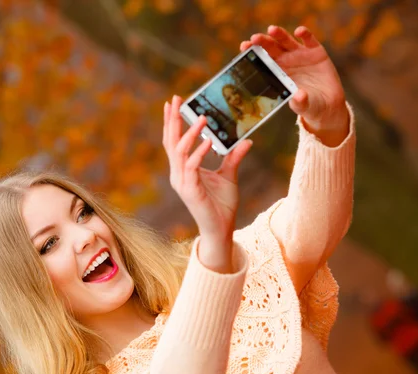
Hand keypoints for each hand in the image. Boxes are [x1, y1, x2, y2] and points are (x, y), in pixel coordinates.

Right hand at [163, 96, 251, 271]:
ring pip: (179, 151)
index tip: (173, 103)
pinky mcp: (189, 190)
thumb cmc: (221, 205)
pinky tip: (207, 141)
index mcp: (183, 169)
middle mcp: (178, 173)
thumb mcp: (229, 175)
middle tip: (176, 99)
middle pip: (171, 142)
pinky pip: (192, 166)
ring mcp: (181, 181)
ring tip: (202, 117)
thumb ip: (233, 157)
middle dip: (173, 120)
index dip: (172, 122)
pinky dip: (199, 152)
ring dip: (189, 132)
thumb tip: (246, 141)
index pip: (173, 141)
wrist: (221, 229)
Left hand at [240, 26, 348, 145]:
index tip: (244, 47)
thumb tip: (299, 96)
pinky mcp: (316, 52)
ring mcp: (301, 55)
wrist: (327, 104)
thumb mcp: (304, 106)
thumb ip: (300, 102)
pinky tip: (299, 31)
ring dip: (279, 34)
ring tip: (272, 29)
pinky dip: (305, 34)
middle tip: (254, 38)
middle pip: (272, 48)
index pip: (262, 60)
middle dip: (263, 42)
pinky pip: (309, 40)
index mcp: (277, 73)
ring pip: (287, 41)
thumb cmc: (308, 105)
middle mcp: (286, 61)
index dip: (253, 52)